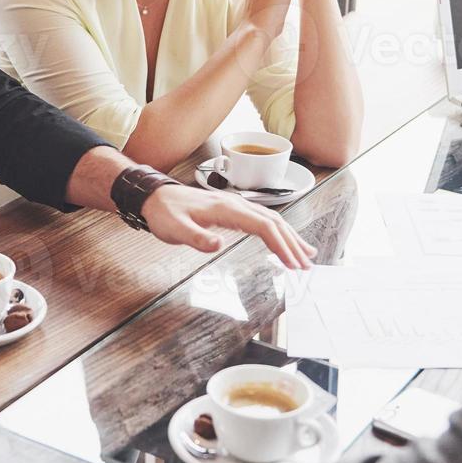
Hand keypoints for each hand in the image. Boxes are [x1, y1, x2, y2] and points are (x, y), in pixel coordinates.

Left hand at [140, 184, 315, 269]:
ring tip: (306, 253)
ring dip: (289, 236)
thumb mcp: (175, 229)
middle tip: (307, 265)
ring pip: (270, 218)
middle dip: (292, 243)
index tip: (293, 263)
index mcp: (226, 209)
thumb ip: (196, 237)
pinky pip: (261, 218)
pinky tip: (281, 239)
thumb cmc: (164, 214)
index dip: (281, 245)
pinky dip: (277, 230)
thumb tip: (218, 245)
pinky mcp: (231, 209)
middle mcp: (235, 204)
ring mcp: (235, 205)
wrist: (154, 197)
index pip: (263, 226)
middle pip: (273, 221)